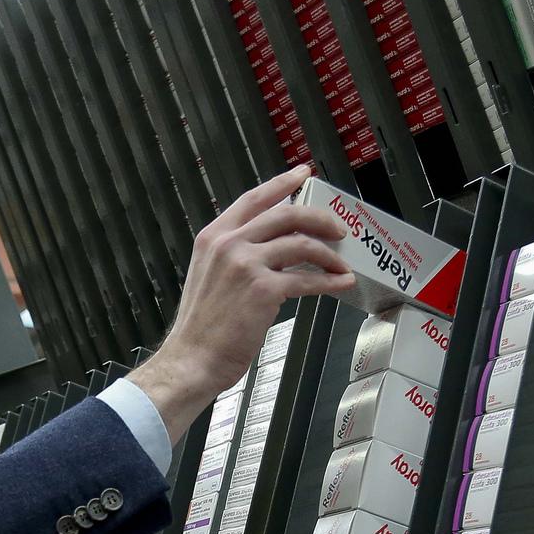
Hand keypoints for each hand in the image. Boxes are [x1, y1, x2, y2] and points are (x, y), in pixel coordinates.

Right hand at [129, 165, 352, 442]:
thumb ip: (235, 257)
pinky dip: (330, 280)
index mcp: (213, 237)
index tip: (303, 174)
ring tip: (342, 263)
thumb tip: (273, 251)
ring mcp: (246, 264)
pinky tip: (340, 283)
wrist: (191, 359)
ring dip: (330, 253)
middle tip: (337, 227)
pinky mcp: (263, 289)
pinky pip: (307, 278)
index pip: (254, 198)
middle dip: (319, 218)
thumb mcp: (210, 277)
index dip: (282, 183)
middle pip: (286, 214)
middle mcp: (229, 243)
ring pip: (301, 243)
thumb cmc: (200, 329)